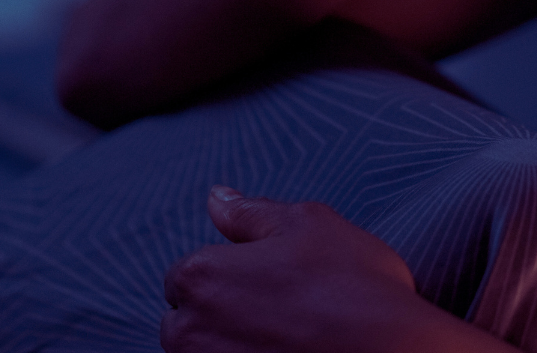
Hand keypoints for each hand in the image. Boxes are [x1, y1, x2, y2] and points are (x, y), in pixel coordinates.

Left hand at [160, 186, 434, 352]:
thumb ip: (250, 213)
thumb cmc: (352, 285)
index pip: (184, 277)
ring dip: (229, 347)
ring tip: (285, 341)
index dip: (226, 277)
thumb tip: (216, 197)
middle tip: (279, 315)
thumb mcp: (309, 225)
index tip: (266, 285)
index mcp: (200, 276)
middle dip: (219, 317)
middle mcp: (188, 331)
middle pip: (185, 322)